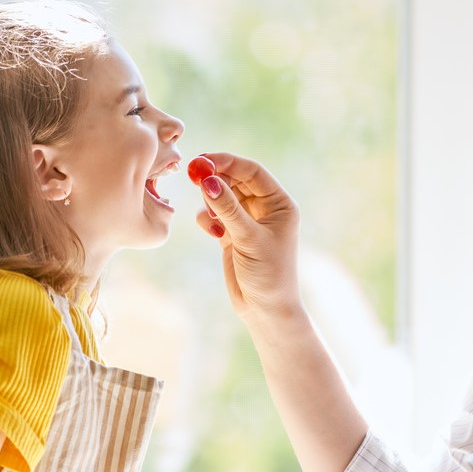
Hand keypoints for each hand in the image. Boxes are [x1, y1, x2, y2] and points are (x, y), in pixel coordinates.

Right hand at [194, 152, 302, 322]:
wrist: (265, 310)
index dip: (228, 163)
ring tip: (213, 219)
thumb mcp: (248, 238)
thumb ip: (227, 209)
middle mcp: (265, 209)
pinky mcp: (232, 235)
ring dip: (212, 200)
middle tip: (193, 175)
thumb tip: (207, 180)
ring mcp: (247, 221)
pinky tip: (212, 231)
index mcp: (280, 204)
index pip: (252, 172)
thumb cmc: (268, 274)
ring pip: (223, 196)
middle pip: (235, 180)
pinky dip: (208, 218)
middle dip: (216, 178)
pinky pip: (215, 215)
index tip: (203, 161)